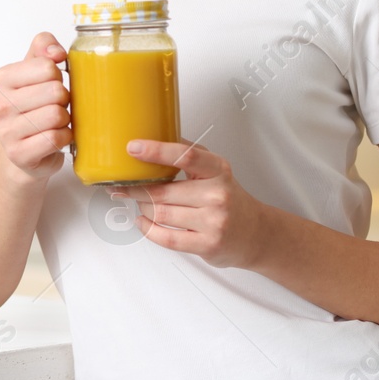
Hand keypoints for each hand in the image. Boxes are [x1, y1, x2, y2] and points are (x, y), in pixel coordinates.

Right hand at [0, 32, 71, 184]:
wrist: (21, 151)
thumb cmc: (31, 108)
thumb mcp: (33, 71)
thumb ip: (43, 48)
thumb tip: (56, 52)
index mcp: (0, 79)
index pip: (47, 66)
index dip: (58, 76)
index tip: (49, 85)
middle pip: (55, 91)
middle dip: (64, 99)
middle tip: (54, 106)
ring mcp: (6, 131)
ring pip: (57, 115)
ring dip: (65, 119)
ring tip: (54, 122)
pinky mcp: (19, 154)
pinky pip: (55, 138)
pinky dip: (64, 137)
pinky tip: (55, 138)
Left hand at [110, 139, 269, 268]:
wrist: (256, 233)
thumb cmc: (230, 199)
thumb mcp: (217, 171)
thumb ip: (191, 155)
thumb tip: (158, 135)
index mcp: (218, 170)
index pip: (186, 156)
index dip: (156, 151)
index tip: (134, 148)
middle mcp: (218, 195)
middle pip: (163, 191)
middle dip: (136, 188)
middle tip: (122, 184)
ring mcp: (213, 221)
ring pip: (161, 213)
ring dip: (142, 207)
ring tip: (139, 202)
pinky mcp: (207, 244)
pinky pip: (166, 237)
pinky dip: (147, 229)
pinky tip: (142, 221)